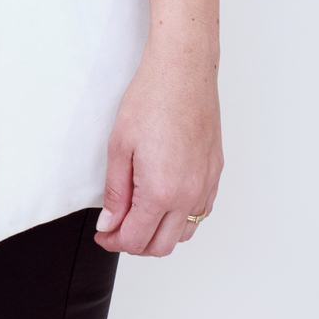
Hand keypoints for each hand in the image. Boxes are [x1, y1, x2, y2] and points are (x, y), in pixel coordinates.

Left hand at [93, 36, 222, 256]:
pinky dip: (181, 217)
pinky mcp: (215, 173)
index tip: (104, 234)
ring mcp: (206, 186)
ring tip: (139, 213)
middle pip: (161, 246)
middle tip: (117, 227)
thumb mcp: (119, 146)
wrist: (183, 72)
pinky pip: (200, 212)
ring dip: (160, 233)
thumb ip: (115, 192)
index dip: (114, 241)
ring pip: (184, 233)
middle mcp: (188, 195)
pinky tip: (165, 200)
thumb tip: (110, 223)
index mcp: (161, 192)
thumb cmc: (151, 99)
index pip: (136, 239)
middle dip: (135, 243)